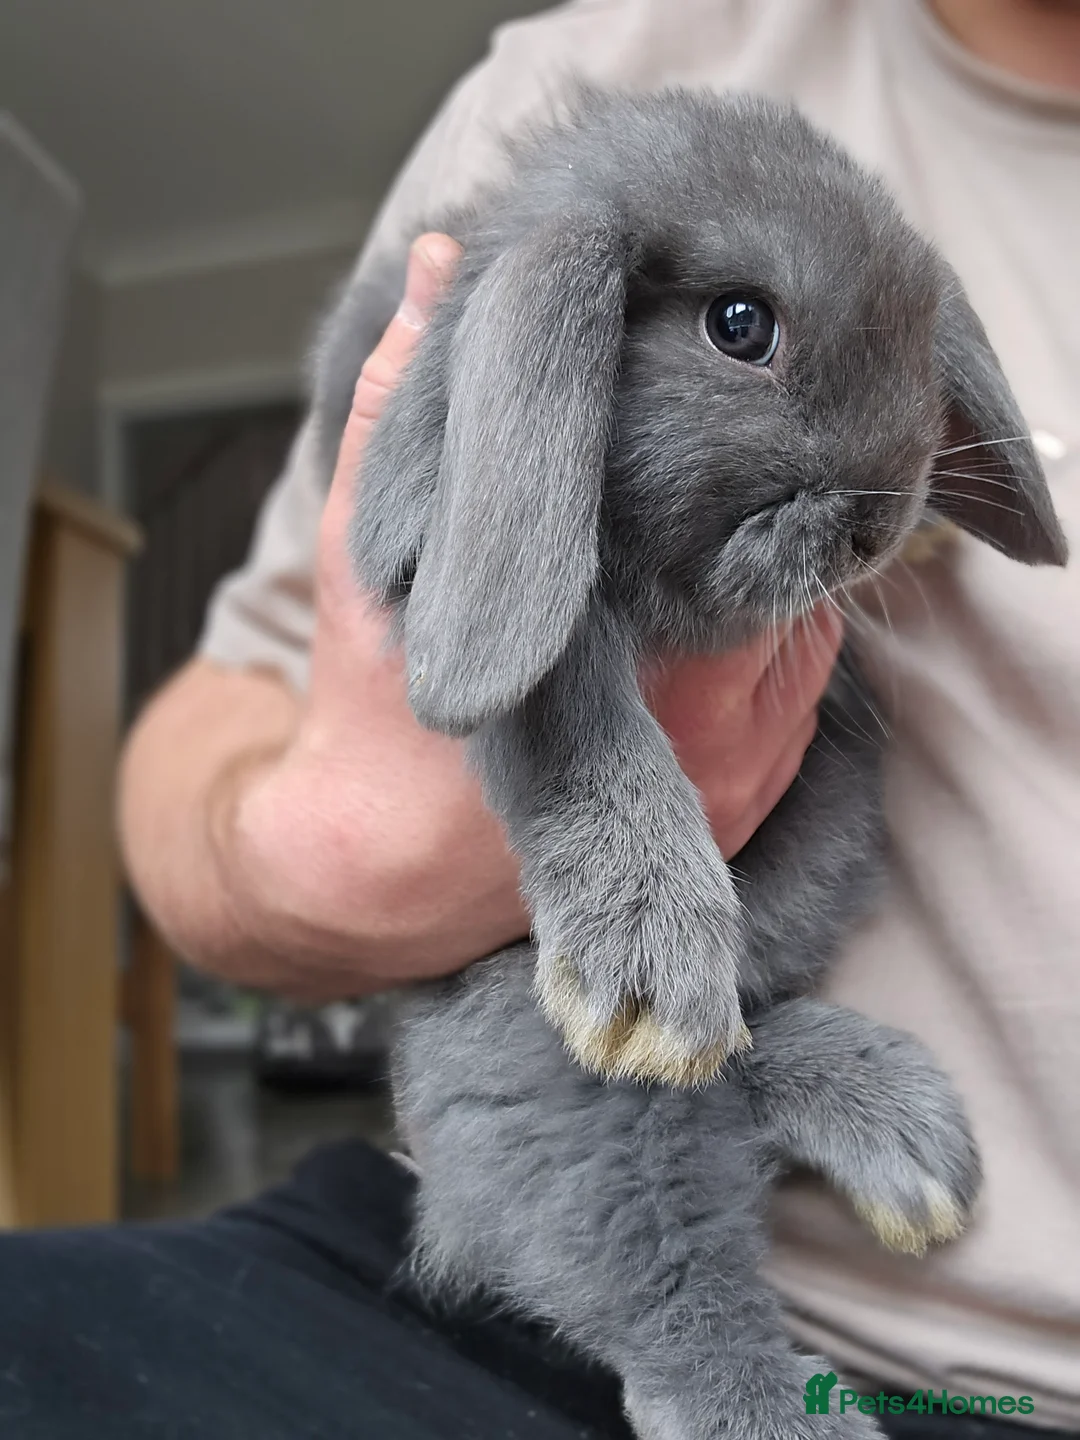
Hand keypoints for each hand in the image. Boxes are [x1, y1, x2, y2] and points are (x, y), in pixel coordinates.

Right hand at [222, 233, 842, 997]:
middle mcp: (707, 726)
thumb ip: (399, 402)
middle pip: (794, 572)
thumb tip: (435, 262)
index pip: (751, 520)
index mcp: (627, 648)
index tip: (699, 424)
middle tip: (709, 475)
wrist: (382, 870)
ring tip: (700, 551)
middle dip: (754, 516)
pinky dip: (773, 653)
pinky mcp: (744, 816)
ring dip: (769, 585)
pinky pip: (804, 704)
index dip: (737, 453)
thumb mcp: (370, 545)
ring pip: (809, 638)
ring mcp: (739, 782)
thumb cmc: (373, 714)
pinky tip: (702, 628)